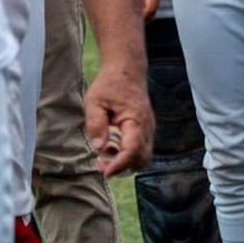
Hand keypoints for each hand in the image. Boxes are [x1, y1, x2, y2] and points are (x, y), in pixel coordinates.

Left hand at [85, 59, 153, 176]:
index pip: (133, 150)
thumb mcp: (95, 101)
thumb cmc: (110, 84)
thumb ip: (96, 124)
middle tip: (101, 166)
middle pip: (142, 159)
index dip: (120, 165)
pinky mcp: (145, 130)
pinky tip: (112, 149)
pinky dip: (128, 156)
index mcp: (136, 120)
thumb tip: (100, 147)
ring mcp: (149, 129)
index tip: (105, 172)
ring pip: (143, 157)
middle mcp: (147, 127)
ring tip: (105, 158)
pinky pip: (141, 150)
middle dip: (123, 168)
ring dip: (126, 163)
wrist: (127, 70)